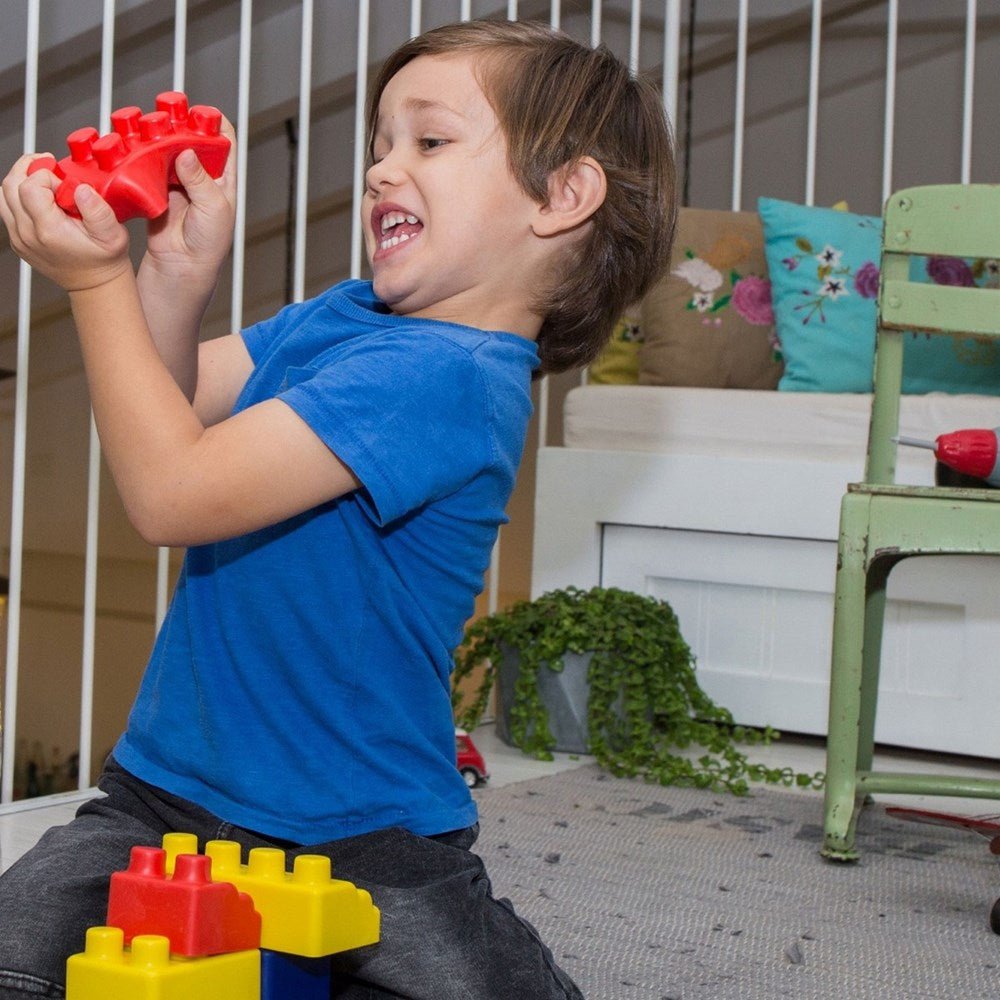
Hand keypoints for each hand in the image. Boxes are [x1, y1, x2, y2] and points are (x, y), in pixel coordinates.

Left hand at [0, 153, 130, 291]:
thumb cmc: (103, 260)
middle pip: (10, 185)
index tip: (64, 183)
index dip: (47, 175)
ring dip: (21, 181)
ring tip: (41, 180)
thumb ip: (98, 211)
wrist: (95, 283)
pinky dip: (19, 197)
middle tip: (49, 169)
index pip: (30, 186)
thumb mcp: (113, 235)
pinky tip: (39, 199)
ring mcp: (19, 238)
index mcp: (49, 230)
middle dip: (29, 169)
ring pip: (3, 195)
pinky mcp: (17, 239)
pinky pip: (7, 208)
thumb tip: (81, 189)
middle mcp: (28, 234)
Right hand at [142, 115, 236, 281]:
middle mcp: (199, 174)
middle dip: (176, 125)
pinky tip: (130, 149)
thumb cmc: (208, 244)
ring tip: (144, 131)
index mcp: (222, 177)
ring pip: (164, 148)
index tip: (197, 112)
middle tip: (163, 119)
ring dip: (154, 138)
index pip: (223, 139)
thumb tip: (188, 151)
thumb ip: (201, 180)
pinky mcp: (153, 188)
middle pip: (188, 137)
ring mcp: (175, 179)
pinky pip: (144, 166)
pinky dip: (137, 157)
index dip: (212, 121)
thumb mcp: (214, 210)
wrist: (180, 268)